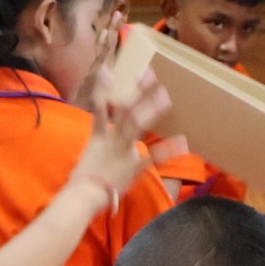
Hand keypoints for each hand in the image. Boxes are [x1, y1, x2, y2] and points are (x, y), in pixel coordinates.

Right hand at [69, 46, 169, 201]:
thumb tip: (99, 142)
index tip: (107, 71)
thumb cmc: (82, 179)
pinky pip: (153, 157)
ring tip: (165, 97)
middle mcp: (112, 138)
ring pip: (137, 124)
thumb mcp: (87, 156)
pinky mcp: (133, 166)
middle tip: (150, 74)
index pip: (100, 107)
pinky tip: (181, 142)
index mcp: (99, 135)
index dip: (102, 88)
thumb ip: (97, 145)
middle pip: (125, 109)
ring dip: (152, 110)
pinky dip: (167, 150)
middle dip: (138, 92)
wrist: (83, 194)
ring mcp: (123, 150)